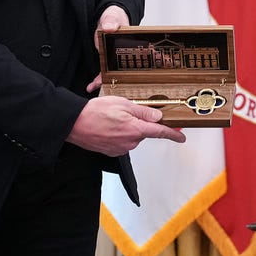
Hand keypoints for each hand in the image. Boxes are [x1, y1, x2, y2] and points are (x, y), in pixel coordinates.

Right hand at [67, 95, 185, 156]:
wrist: (74, 123)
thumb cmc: (95, 112)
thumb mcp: (123, 104)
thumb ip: (143, 111)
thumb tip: (158, 116)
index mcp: (135, 129)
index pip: (160, 133)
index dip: (173, 134)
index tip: (181, 136)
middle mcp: (130, 142)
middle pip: (144, 133)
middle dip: (139, 123)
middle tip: (124, 113)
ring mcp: (120, 148)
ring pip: (132, 137)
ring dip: (128, 128)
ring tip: (112, 119)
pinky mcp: (111, 151)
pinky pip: (122, 142)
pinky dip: (119, 134)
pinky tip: (108, 127)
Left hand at [87, 5, 130, 91]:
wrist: (108, 17)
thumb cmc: (114, 16)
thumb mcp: (112, 15)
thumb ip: (110, 20)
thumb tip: (109, 27)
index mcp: (130, 44)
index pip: (131, 58)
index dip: (128, 69)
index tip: (119, 76)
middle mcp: (124, 53)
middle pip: (123, 70)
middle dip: (115, 80)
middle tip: (104, 85)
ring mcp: (114, 57)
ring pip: (113, 73)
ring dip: (104, 81)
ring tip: (94, 87)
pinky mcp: (106, 59)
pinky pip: (104, 71)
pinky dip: (98, 79)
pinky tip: (91, 86)